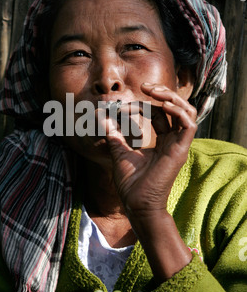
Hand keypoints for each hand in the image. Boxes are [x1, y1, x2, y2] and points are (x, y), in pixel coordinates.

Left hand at [98, 83, 196, 217]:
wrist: (136, 204)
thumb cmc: (131, 184)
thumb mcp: (120, 152)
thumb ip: (114, 135)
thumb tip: (102, 118)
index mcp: (162, 142)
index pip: (160, 114)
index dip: (143, 105)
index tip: (121, 106)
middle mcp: (173, 142)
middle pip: (176, 109)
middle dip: (162, 93)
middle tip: (145, 86)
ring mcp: (178, 146)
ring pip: (187, 113)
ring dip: (173, 98)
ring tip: (154, 91)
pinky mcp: (180, 150)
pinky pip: (188, 125)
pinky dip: (178, 111)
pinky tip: (163, 104)